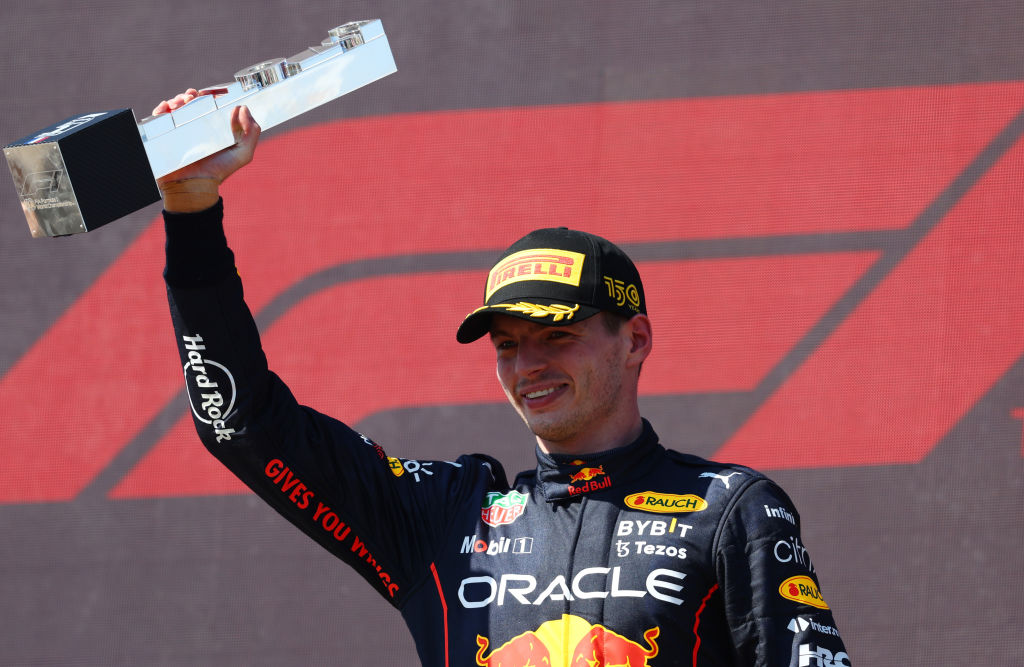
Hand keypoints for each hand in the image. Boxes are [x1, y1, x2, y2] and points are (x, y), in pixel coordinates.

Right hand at [153, 89, 261, 211]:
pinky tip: (167, 108)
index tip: (210, 94)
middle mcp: (197, 127)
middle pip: (191, 102)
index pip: (210, 104)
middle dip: (191, 95)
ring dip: (177, 99)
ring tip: (181, 103)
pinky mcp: (165, 136)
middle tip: (192, 97)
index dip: (210, 95)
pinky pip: (160, 117)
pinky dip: (162, 108)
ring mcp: (180, 130)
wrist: (195, 186)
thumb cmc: (219, 171)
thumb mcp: (243, 153)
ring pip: (176, 106)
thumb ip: (251, 132)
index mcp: (214, 127)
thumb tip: (244, 108)